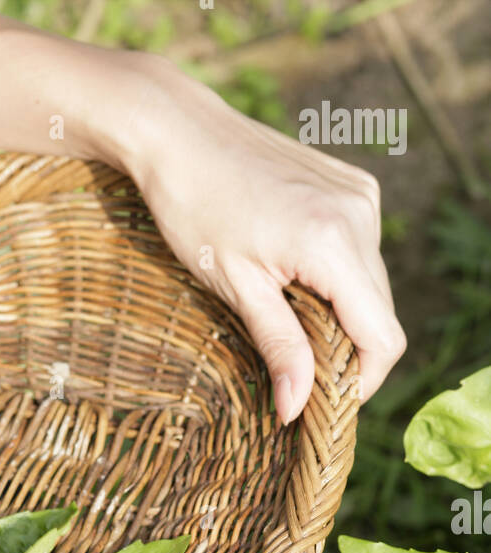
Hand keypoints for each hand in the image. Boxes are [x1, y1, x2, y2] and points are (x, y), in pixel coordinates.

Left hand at [109, 56, 406, 421]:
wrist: (180, 132)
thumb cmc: (194, 208)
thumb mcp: (235, 287)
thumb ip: (279, 347)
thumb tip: (297, 410)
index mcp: (333, 243)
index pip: (382, 337)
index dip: (361, 381)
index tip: (324, 403)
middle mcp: (360, 215)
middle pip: (381, 314)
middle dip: (348, 352)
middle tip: (299, 375)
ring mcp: (361, 196)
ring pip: (372, 286)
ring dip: (342, 317)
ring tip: (289, 323)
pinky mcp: (354, 187)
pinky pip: (360, 254)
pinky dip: (337, 282)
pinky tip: (294, 282)